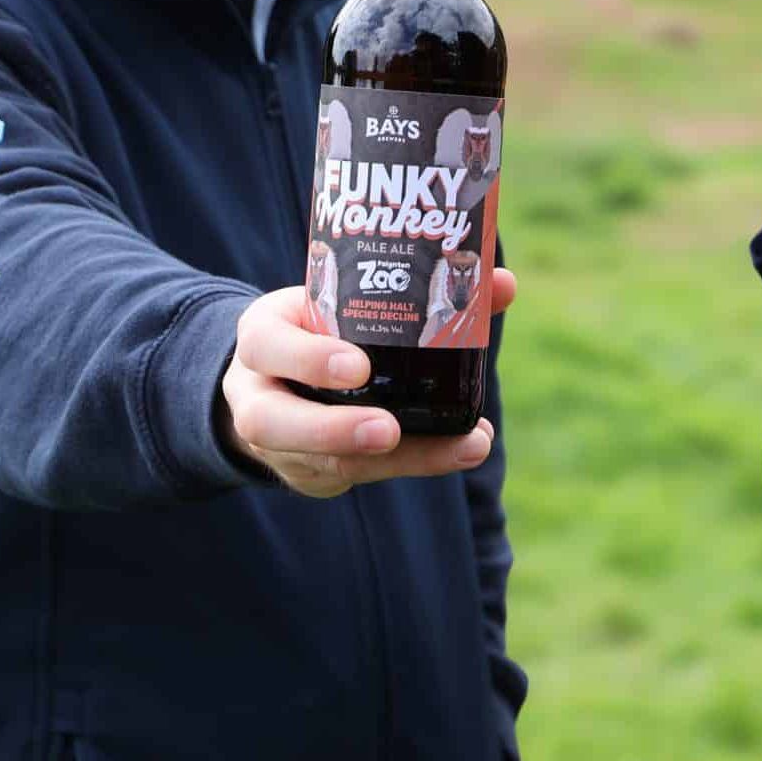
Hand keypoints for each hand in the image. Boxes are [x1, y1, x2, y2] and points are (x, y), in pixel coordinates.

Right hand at [221, 269, 518, 498]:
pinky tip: (460, 452)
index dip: (309, 359)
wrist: (273, 376)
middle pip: (271, 422)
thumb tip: (502, 283)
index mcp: (265, 336)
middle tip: (389, 429)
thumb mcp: (343, 301)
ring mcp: (279, 441)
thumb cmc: (322, 328)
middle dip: (332, 429)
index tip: (359, 367)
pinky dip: (413, 464)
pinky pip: (352, 476)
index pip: (269, 345)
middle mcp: (259, 393)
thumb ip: (420, 291)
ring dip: (393, 461)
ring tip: (459, 449)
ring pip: (318, 461)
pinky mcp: (309, 471)